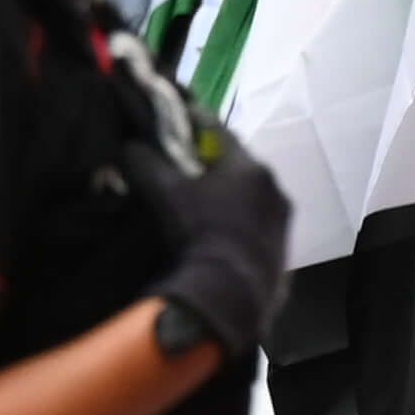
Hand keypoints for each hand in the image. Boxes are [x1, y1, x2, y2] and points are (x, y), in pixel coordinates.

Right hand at [150, 144, 291, 358]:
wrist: (228, 296)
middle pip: (238, 166)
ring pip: (251, 199)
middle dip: (213, 165)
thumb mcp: (164, 193)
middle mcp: (275, 189)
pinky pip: (257, 229)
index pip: (218, 130)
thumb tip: (130, 144)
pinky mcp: (283, 254)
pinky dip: (239, 226)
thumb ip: (146, 162)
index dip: (194, 123)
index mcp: (250, 167)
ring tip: (203, 207)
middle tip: (188, 168)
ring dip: (230, 198)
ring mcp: (283, 224)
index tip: (177, 119)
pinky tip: (219, 237)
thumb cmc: (198, 233)